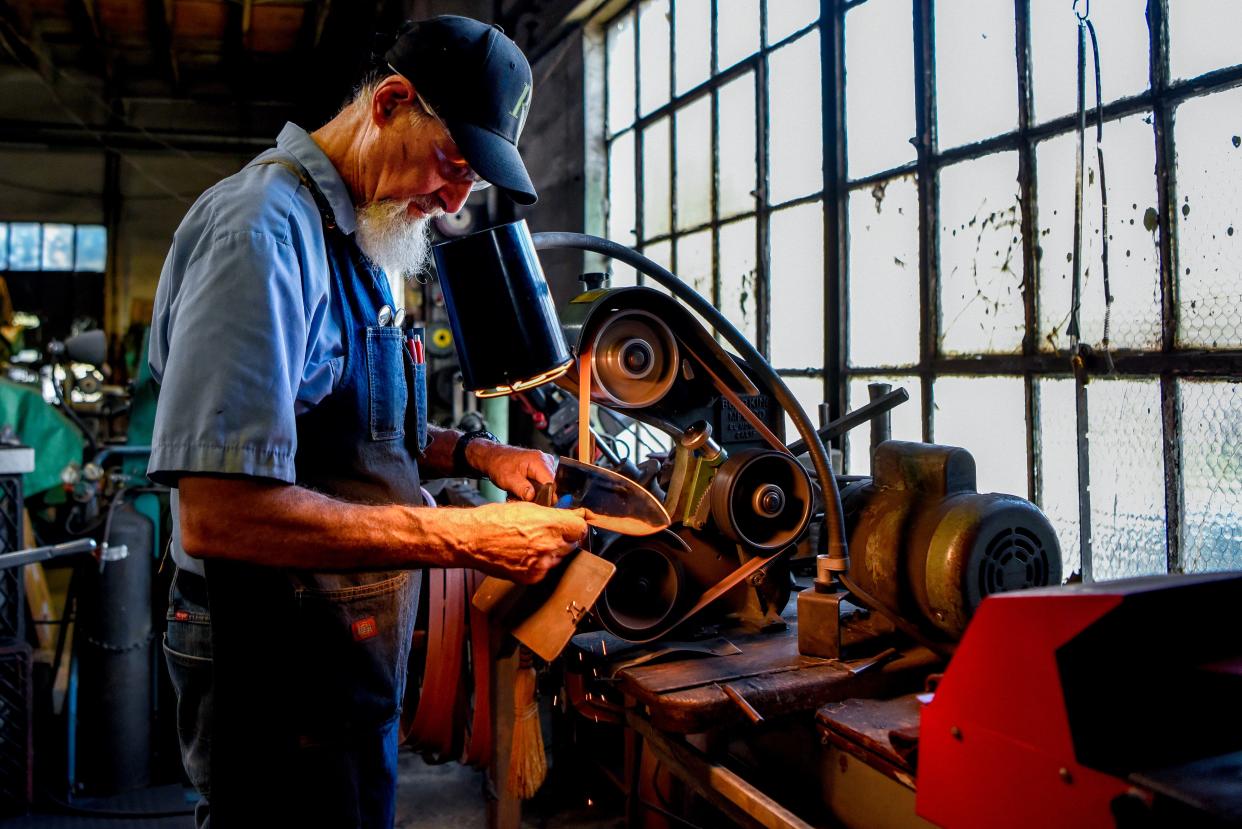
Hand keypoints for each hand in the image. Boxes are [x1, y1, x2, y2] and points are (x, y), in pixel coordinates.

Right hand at [450, 501, 587, 583]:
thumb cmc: (493, 520)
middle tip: (547, 533)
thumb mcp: (527, 507)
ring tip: (530, 543)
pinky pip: (546, 570)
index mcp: (549, 524)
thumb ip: (553, 514)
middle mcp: (548, 546)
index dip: (576, 526)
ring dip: (552, 551)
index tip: (572, 525)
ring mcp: (541, 564)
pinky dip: (540, 563)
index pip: (581, 528)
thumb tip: (571, 517)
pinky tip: (525, 554)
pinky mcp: (532, 577)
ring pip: (559, 558)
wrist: (472, 539)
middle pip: (572, 544)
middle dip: (563, 538)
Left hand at [468, 441, 556, 501]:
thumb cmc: (499, 464)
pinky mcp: (542, 468)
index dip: (545, 496)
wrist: (494, 457)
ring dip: (535, 493)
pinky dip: (534, 489)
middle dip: (538, 495)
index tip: (535, 503)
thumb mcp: (508, 479)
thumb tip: (532, 497)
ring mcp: (545, 464)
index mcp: (539, 461)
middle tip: (522, 498)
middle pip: (551, 485)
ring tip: (521, 492)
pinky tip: (524, 489)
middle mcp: (546, 461)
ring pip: (547, 486)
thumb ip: (521, 489)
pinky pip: (543, 483)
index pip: (551, 483)